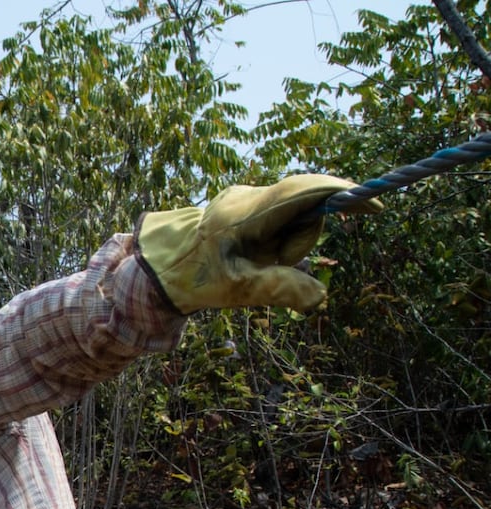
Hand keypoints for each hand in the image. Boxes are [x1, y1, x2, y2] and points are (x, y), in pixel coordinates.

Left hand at [137, 174, 383, 312]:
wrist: (155, 267)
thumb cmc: (192, 278)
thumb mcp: (237, 290)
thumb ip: (280, 290)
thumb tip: (320, 297)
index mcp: (246, 212)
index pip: (305, 191)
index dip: (342, 195)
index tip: (372, 207)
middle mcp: (247, 196)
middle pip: (303, 210)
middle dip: (300, 241)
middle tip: (272, 266)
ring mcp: (244, 198)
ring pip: (291, 218)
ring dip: (284, 245)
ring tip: (253, 265)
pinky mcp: (242, 206)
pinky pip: (277, 221)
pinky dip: (275, 243)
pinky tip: (253, 258)